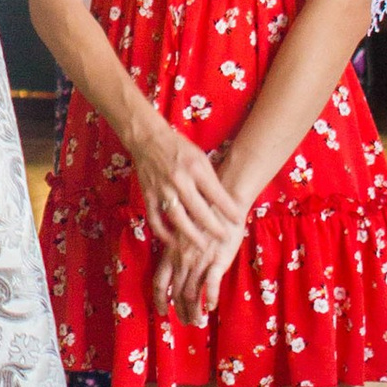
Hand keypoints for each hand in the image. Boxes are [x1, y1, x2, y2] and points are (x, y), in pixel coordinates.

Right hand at [127, 117, 244, 259]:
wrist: (147, 138)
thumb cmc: (178, 148)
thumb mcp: (200, 157)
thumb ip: (209, 180)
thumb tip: (223, 204)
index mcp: (194, 168)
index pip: (216, 194)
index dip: (228, 209)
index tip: (238, 220)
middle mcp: (178, 180)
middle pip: (198, 210)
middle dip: (214, 227)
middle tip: (225, 238)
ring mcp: (161, 189)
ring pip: (177, 219)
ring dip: (191, 236)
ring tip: (203, 247)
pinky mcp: (147, 196)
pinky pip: (155, 220)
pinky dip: (163, 234)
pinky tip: (174, 243)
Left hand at [152, 216, 244, 327]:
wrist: (222, 202)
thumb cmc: (203, 216)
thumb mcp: (182, 233)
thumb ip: (177, 251)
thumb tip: (175, 267)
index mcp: (170, 252)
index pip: (159, 282)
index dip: (159, 299)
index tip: (162, 311)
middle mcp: (181, 259)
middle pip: (175, 292)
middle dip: (179, 310)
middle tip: (185, 322)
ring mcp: (198, 260)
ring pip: (191, 293)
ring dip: (193, 310)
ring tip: (197, 321)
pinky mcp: (217, 260)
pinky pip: (210, 284)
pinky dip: (209, 298)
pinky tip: (211, 307)